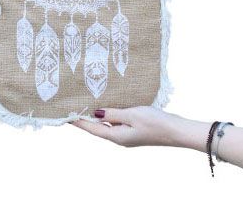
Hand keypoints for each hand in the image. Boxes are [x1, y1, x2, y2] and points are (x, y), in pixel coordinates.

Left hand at [71, 106, 205, 148]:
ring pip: (108, 124)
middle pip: (98, 128)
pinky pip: (118, 122)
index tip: (65, 116)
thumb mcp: (132, 115)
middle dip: (86, 118)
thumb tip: (96, 113)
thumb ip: (113, 114)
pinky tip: (110, 106)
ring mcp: (128, 135)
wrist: (177, 131)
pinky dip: (111, 115)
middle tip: (74, 107)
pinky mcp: (135, 131)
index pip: (92, 128)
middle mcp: (119, 138)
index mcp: (116, 136)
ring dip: (99, 115)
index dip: (79, 121)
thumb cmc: (155, 123)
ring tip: (88, 104)